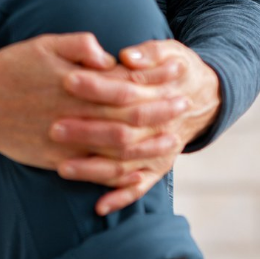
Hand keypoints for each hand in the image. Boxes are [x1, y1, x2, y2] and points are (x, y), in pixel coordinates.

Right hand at [0, 31, 189, 175]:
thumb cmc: (11, 67)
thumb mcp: (43, 45)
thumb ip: (79, 45)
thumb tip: (109, 53)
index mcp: (76, 84)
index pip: (125, 83)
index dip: (154, 80)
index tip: (177, 72)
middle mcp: (75, 115)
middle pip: (128, 118)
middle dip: (160, 112)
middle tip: (186, 106)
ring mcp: (67, 142)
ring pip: (116, 149)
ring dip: (148, 145)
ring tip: (173, 140)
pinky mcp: (56, 161)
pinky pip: (93, 173)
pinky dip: (118, 176)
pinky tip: (139, 174)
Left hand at [50, 39, 221, 215]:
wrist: (205, 97)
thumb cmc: (177, 70)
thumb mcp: (170, 51)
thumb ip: (149, 52)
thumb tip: (128, 56)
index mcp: (160, 95)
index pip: (124, 92)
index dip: (96, 86)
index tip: (67, 80)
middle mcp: (160, 128)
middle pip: (121, 133)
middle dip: (87, 132)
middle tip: (54, 128)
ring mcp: (159, 152)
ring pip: (125, 165)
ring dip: (94, 169)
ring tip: (61, 168)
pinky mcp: (158, 168)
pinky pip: (140, 188)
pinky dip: (121, 198)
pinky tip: (99, 207)